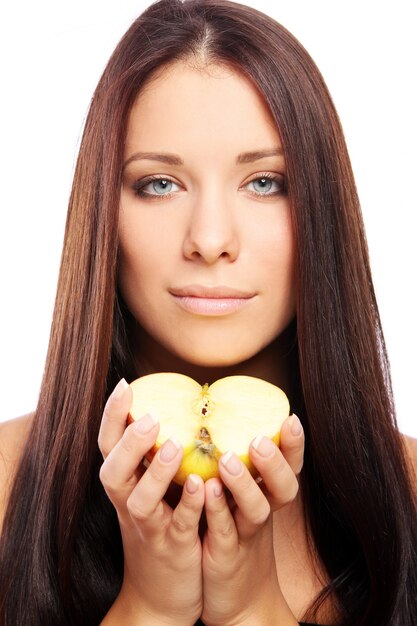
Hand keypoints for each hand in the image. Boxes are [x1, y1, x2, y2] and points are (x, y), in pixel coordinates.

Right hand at [98, 379, 204, 625]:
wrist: (161, 596)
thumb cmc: (162, 527)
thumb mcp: (152, 490)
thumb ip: (156, 455)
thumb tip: (176, 405)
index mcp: (125, 484)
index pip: (108, 445)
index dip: (112, 416)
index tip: (126, 384)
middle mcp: (129, 504)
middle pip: (113, 472)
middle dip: (128, 443)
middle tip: (150, 416)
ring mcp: (148, 528)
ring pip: (140, 501)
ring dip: (155, 472)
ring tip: (173, 445)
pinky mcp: (172, 548)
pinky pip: (178, 526)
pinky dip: (188, 506)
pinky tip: (203, 486)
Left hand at [201, 414, 303, 625]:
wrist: (239, 602)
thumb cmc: (236, 536)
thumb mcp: (243, 500)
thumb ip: (238, 465)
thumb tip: (217, 417)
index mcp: (269, 495)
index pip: (290, 466)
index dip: (295, 445)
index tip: (291, 418)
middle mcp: (265, 512)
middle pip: (284, 487)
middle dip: (274, 462)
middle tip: (259, 439)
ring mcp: (248, 535)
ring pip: (256, 509)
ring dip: (244, 484)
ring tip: (226, 460)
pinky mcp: (227, 556)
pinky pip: (225, 531)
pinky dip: (218, 510)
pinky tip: (206, 490)